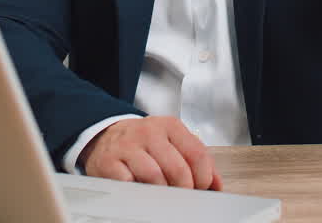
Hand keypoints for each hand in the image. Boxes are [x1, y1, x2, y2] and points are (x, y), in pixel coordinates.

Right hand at [78, 116, 222, 190]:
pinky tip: (141, 190)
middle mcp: (149, 132)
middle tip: (183, 196)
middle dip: (185, 189)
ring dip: (162, 193)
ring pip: (155, 177)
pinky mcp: (109, 162)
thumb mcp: (172, 142)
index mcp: (170, 126)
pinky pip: (129, 184)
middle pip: (178, 169)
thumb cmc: (143, 143)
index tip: (201, 188)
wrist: (105, 136)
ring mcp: (128, 146)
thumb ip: (196, 160)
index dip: (203, 178)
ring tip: (162, 194)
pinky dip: (139, 193)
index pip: (197, 154)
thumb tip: (217, 185)